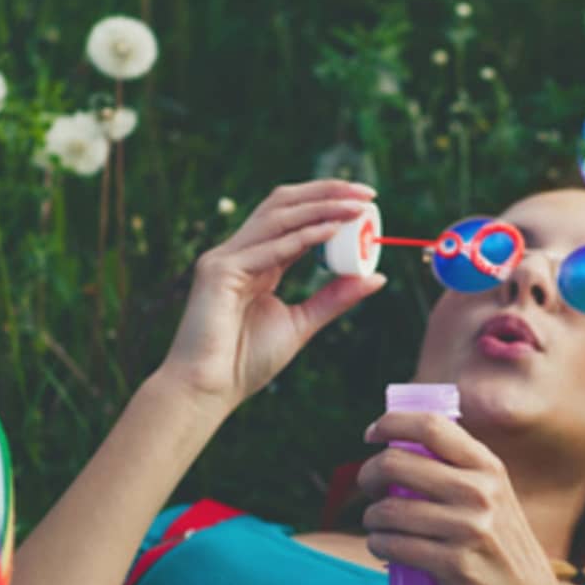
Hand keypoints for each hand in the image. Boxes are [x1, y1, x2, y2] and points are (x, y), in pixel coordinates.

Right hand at [157, 180, 385, 412]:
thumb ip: (334, 298)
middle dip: (325, 193)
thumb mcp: (301, 324)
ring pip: (277, 218)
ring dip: (319, 208)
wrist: (207, 390)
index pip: (293, 219)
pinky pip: (268, 249)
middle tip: (366, 194)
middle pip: (283, 205)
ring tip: (356, 206)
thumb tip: (376, 277)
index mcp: (255, 262)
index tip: (366, 202)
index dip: (327, 204)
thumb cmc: (246, 362)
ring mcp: (225, 258)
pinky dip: (302, 237)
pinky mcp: (218, 272)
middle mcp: (238, 253)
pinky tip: (331, 230)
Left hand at [357, 410, 565, 584]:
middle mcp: (480, 493)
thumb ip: (463, 472)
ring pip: (388, 509)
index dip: (392, 423)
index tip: (372, 434)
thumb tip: (401, 446)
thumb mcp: (497, 500)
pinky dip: (377, 544)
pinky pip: (393, 544)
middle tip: (369, 486)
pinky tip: (380, 545)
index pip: (431, 426)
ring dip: (371, 517)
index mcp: (489, 468)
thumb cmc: (503, 550)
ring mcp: (467, 529)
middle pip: (397, 463)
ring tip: (375, 524)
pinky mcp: (454, 565)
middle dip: (369, 474)